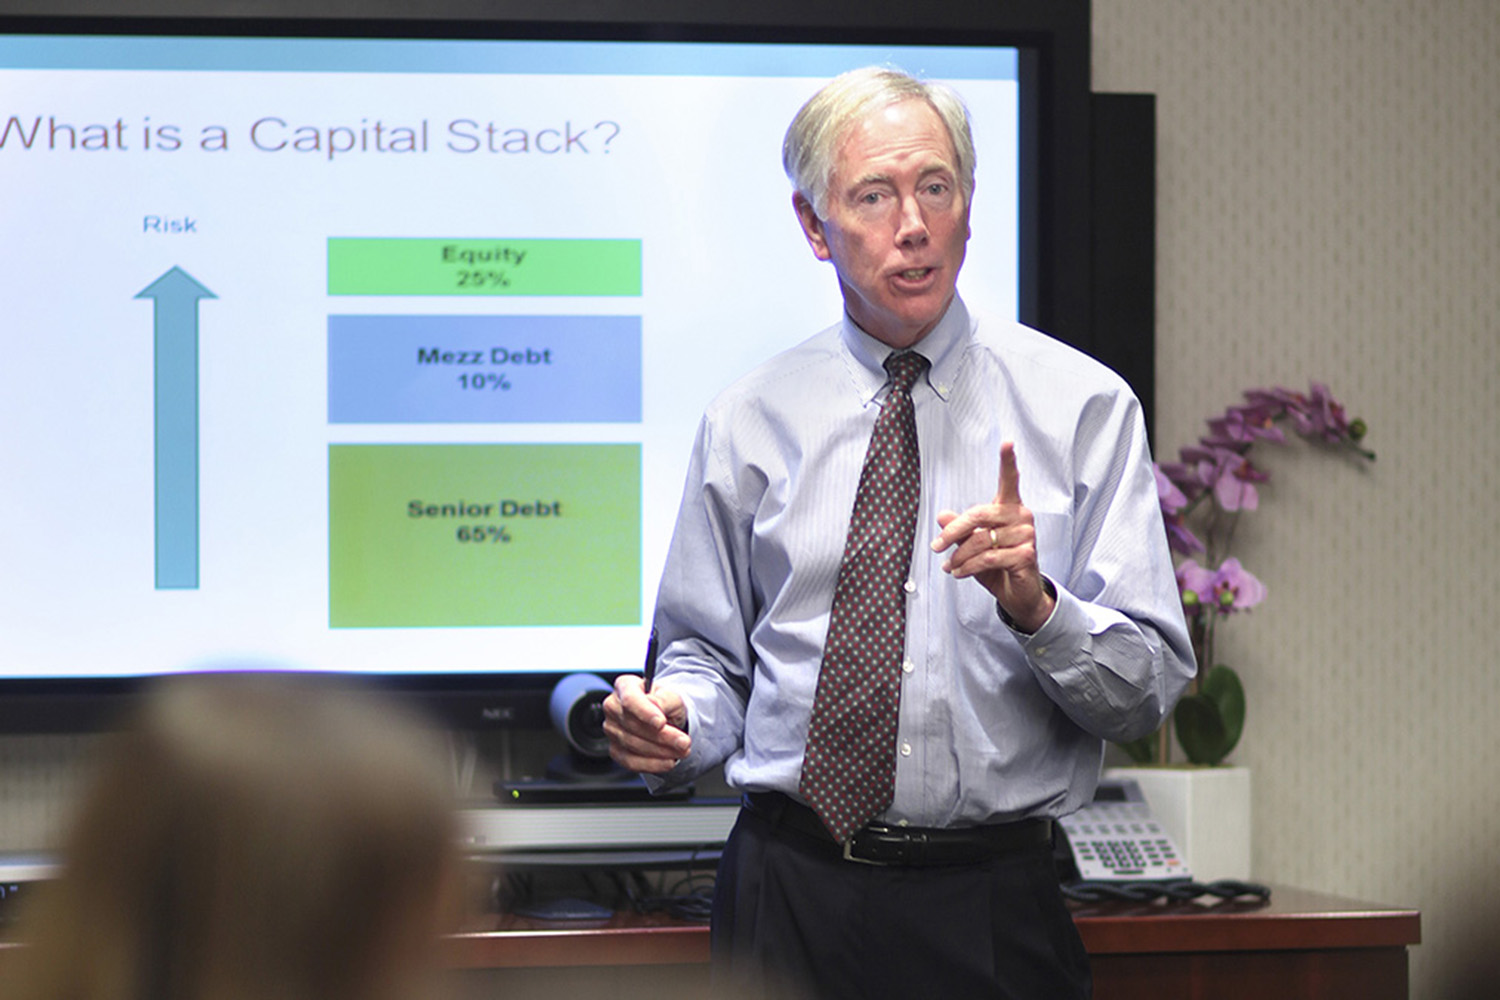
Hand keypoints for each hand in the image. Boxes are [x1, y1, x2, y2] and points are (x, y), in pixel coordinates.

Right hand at [602, 674, 691, 774]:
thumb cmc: (665, 704)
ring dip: (661, 751)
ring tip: (681, 751)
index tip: (661, 723)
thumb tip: (655, 705)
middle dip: (663, 737)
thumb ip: (665, 698)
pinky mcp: (615, 749)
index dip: (645, 712)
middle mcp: (613, 707)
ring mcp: (612, 729)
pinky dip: (652, 764)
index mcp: (625, 686)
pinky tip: (668, 761)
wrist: (665, 718)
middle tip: (684, 742)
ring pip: (633, 745)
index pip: (630, 700)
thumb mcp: (672, 696)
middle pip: (634, 725)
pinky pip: (630, 761)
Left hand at [930, 441, 1055, 631]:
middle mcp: (1022, 516)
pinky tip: (959, 573)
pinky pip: (988, 559)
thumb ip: (960, 529)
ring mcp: (1027, 535)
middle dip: (953, 532)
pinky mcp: (1026, 555)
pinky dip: (967, 568)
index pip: (1010, 480)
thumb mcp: (973, 545)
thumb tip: (942, 515)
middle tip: (936, 546)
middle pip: (979, 515)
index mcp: (1010, 507)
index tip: (1007, 442)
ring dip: (958, 557)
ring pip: (980, 541)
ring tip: (949, 566)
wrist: (1018, 593)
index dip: (1008, 461)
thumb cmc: (997, 565)